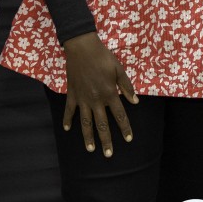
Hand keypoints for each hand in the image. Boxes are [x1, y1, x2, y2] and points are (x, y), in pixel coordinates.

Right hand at [61, 32, 137, 157]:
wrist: (82, 47)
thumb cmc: (103, 57)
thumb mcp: (119, 69)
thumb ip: (126, 87)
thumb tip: (135, 102)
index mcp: (109, 93)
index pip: (119, 115)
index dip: (125, 128)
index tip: (128, 139)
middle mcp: (96, 99)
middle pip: (102, 124)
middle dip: (106, 140)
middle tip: (108, 154)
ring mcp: (82, 98)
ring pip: (85, 122)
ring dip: (88, 137)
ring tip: (91, 149)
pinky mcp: (72, 94)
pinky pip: (69, 110)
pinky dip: (67, 119)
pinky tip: (67, 129)